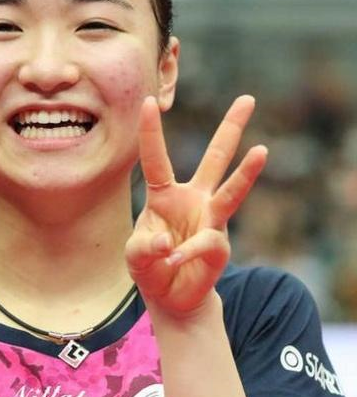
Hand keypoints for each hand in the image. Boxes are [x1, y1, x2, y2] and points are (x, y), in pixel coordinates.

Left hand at [125, 95, 266, 315]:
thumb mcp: (134, 256)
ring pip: (231, 191)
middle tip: (248, 99)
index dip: (151, 131)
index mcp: (164, 194)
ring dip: (246, 173)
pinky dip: (186, 253)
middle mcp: (193, 199)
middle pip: (215, 159)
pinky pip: (207, 243)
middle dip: (231, 128)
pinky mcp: (219, 246)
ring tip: (261, 151)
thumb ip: (142, 248)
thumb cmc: (150, 267)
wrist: (171, 298)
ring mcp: (210, 220)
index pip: (156, 158)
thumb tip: (167, 243)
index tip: (148, 100)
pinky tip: (173, 261)